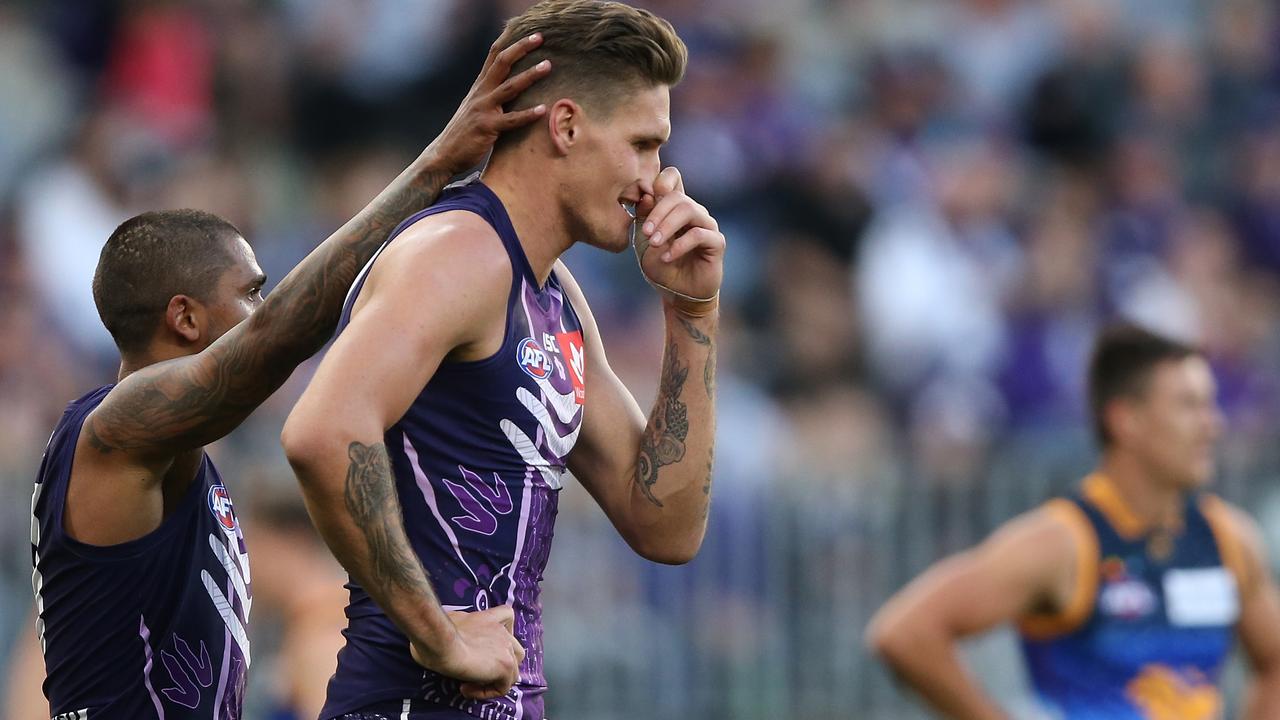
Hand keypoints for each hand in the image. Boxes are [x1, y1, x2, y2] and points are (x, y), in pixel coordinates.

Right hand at [410, 606, 525, 700]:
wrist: (441, 642)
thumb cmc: (435, 634)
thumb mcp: (447, 623)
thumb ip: (456, 626)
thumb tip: (446, 632)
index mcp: (488, 618)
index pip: (507, 615)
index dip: (503, 633)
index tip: (484, 647)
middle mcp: (501, 632)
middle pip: (516, 650)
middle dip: (500, 664)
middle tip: (476, 671)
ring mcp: (506, 649)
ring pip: (512, 671)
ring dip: (493, 681)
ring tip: (470, 683)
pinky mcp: (505, 666)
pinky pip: (503, 687)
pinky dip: (486, 692)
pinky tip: (466, 688)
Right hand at [425, 33, 552, 174]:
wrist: (444, 154)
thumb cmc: (464, 133)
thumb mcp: (475, 107)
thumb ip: (490, 96)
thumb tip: (510, 89)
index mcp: (479, 86)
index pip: (494, 57)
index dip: (511, 42)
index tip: (529, 35)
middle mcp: (481, 93)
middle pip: (502, 63)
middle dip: (521, 48)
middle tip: (540, 38)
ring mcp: (483, 108)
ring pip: (510, 87)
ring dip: (530, 75)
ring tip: (548, 66)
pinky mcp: (487, 127)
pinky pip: (511, 119)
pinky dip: (527, 114)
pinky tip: (543, 110)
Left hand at [634, 167, 724, 308]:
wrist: (678, 295)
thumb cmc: (662, 267)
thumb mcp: (644, 242)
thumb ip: (645, 219)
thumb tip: (647, 196)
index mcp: (675, 207)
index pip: (672, 177)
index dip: (660, 181)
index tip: (644, 200)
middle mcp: (694, 211)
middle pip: (677, 196)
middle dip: (657, 213)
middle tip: (645, 232)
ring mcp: (707, 225)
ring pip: (688, 210)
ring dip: (667, 226)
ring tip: (654, 244)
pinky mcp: (716, 242)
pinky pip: (698, 234)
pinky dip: (679, 245)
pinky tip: (666, 257)